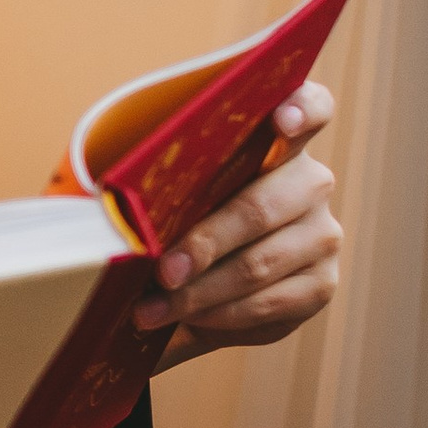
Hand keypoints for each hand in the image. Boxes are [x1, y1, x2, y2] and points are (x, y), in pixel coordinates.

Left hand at [135, 81, 341, 364]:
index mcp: (276, 141)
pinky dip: (222, 315)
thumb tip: (105, 201)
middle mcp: (310, 183)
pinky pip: (270, 303)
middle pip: (262, 205)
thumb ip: (161, 182)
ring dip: (200, 291)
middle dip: (205, 242)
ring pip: (261, 263)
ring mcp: (321, 234)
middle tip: (162, 271)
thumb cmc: (176, 224)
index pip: (311, 108)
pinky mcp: (321, 284)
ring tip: (152, 309)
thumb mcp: (166, 195)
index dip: (302, 109)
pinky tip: (189, 318)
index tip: (283, 119)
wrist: (197, 287)